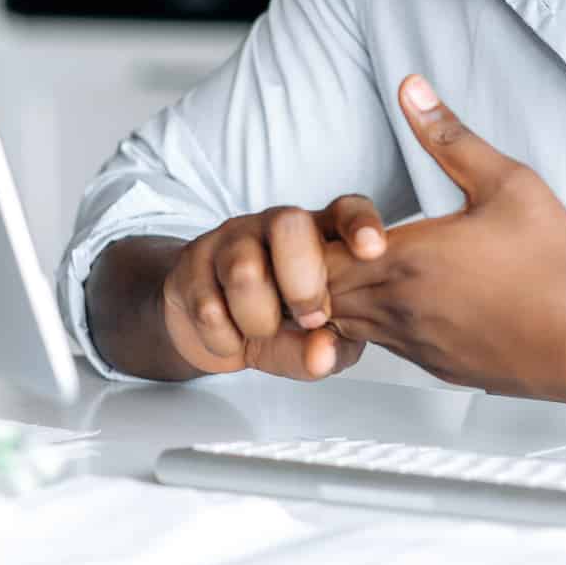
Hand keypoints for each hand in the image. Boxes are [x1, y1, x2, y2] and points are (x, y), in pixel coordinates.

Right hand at [160, 197, 387, 380]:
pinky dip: (225, 339)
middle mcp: (276, 225)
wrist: (208, 327)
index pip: (345, 210)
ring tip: (261, 331)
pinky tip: (231, 337)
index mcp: (320, 234)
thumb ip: (329, 349)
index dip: (360, 224)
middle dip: (303, 283)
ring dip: (258, 320)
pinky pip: (208, 306)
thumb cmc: (279, 323)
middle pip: (289, 225)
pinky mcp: (193, 262)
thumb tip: (322, 354)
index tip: (373, 250)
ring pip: (244, 270)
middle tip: (310, 318)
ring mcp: (232, 238)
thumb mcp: (313, 341)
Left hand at [326, 76, 565, 398]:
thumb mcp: (506, 182)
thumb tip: (411, 90)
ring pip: (346, 325)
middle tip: (341, 240)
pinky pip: (383, 346)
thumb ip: (450, 136)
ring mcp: (416, 344)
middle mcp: (399, 308)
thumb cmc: (554, 261)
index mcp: (407, 259)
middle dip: (319, 267)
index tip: (337, 218)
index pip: (318, 255)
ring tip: (367, 266)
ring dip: (345, 296)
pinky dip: (377, 322)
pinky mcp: (436, 367)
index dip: (316, 236)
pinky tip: (408, 298)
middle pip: (320, 294)